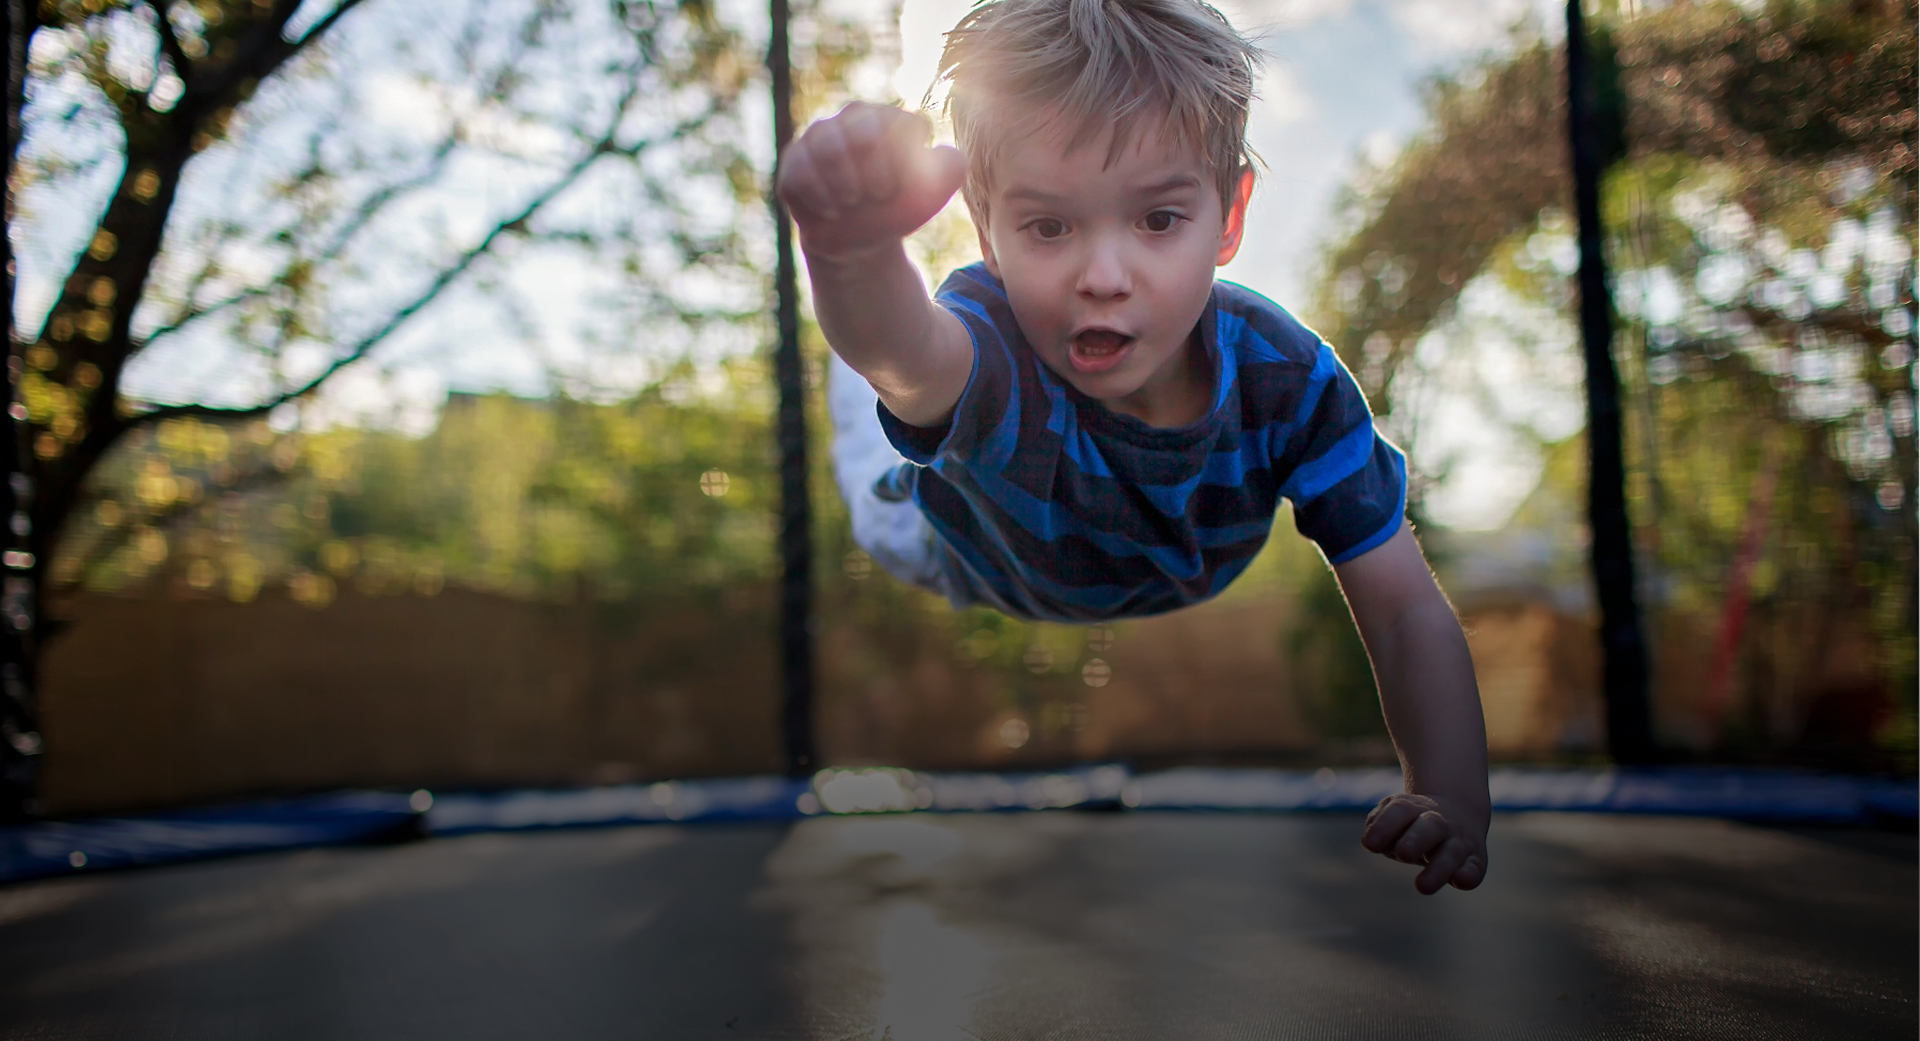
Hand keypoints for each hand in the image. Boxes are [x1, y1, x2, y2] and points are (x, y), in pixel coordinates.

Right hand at [775, 101, 966, 259]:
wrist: (863, 238)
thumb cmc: (900, 206)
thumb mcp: (934, 191)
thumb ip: (952, 167)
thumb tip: (941, 152)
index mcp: (889, 118)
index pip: (897, 126)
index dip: (899, 165)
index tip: (897, 189)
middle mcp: (851, 119)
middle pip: (861, 134)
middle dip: (872, 173)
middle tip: (878, 195)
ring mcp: (818, 138)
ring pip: (826, 148)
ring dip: (843, 185)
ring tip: (853, 202)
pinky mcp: (793, 164)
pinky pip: (798, 173)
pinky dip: (818, 197)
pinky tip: (831, 211)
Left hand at [1361, 793, 1487, 894]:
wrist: (1458, 815)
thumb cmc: (1412, 824)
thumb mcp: (1394, 819)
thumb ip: (1380, 825)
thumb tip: (1372, 840)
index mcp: (1414, 808)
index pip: (1400, 811)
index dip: (1385, 825)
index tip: (1370, 845)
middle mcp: (1440, 822)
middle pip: (1430, 826)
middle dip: (1417, 839)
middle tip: (1402, 854)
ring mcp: (1459, 840)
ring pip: (1452, 852)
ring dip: (1438, 869)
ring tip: (1422, 887)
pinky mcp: (1475, 861)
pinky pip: (1475, 868)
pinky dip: (1469, 875)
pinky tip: (1459, 882)